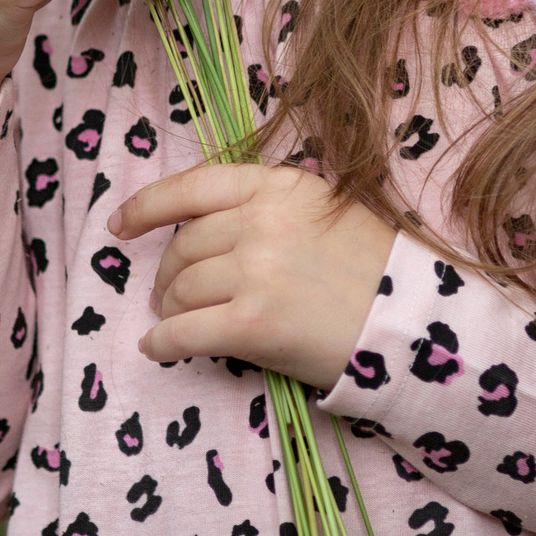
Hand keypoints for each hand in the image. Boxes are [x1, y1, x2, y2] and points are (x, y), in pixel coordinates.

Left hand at [109, 162, 397, 391]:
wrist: (414, 323)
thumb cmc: (371, 268)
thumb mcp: (322, 208)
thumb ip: (266, 204)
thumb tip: (199, 224)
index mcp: (277, 185)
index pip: (192, 187)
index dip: (146, 206)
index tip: (121, 225)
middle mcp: (261, 222)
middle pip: (184, 246)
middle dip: (168, 273)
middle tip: (169, 293)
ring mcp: (255, 272)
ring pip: (181, 289)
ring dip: (169, 308)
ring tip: (176, 320)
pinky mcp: (253, 324)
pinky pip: (184, 333)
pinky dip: (162, 344)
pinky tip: (157, 349)